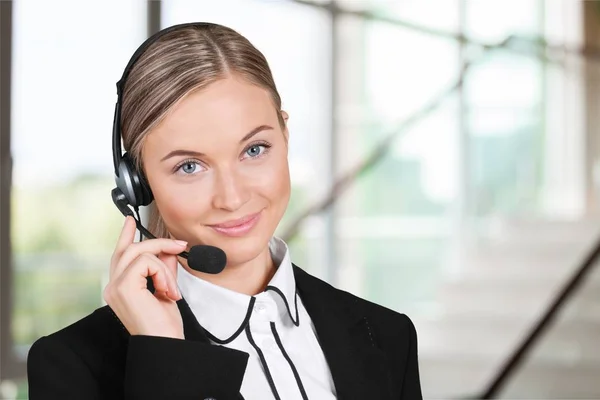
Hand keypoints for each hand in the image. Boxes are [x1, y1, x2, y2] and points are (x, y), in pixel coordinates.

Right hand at [103, 216, 186, 338]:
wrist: (165, 343)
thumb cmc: (164, 326)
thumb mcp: (166, 289)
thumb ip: (163, 268)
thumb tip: (167, 250)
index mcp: (120, 288)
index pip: (120, 255)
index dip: (126, 236)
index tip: (131, 221)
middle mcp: (113, 286)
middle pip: (130, 249)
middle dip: (157, 243)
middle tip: (179, 245)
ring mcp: (115, 286)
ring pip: (140, 252)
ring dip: (164, 265)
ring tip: (172, 287)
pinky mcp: (124, 287)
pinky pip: (146, 262)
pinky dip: (163, 273)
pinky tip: (167, 291)